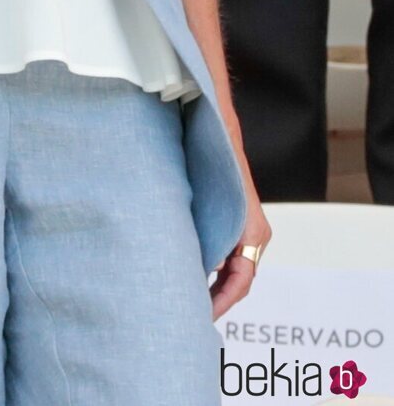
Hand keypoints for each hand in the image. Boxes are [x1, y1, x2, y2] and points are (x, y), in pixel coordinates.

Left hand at [209, 130, 271, 319]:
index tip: (206, 314)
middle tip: (192, 314)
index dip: (224, 300)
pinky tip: (194, 273)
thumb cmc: (215, 161)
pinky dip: (214, 269)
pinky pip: (228, 254)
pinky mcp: (235, 223)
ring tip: (190, 299)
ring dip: (215, 284)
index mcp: (253, 232)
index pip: (243, 280)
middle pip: (239, 279)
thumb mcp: (214, 204)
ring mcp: (246, 229)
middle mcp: (254, 234)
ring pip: (233, 268)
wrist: (218, 129)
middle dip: (218, 298)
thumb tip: (212, 267)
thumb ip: (214, 236)